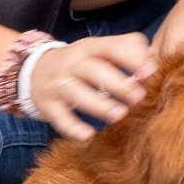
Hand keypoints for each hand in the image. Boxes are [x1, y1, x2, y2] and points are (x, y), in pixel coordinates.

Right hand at [29, 34, 155, 140]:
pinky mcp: (48, 105)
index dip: (130, 58)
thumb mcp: (97, 49)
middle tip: (138, 97)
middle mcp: (72, 63)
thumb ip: (124, 48)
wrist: (33, 70)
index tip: (149, 71)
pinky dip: (73, 128)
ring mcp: (58, 84)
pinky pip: (59, 117)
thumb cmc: (78, 61)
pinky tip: (88, 136)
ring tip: (119, 115)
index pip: (110, 48)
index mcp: (88, 48)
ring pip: (77, 94)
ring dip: (99, 105)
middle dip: (117, 84)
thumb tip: (151, 57)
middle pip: (94, 71)